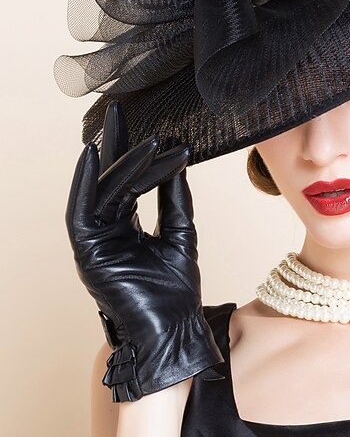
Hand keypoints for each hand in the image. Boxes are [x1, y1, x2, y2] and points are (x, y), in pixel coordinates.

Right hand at [66, 100, 224, 401]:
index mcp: (126, 226)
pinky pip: (81, 211)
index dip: (137, 153)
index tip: (153, 128)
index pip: (129, 181)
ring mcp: (95, 241)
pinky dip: (86, 183)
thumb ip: (175, 198)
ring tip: (120, 127)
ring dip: (113, 160)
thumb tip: (176, 161)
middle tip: (119, 108)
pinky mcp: (87, 252)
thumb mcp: (181, 232)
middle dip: (114, 144)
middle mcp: (107, 229)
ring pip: (102, 192)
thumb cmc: (177, 289)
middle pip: (109, 179)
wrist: (176, 327)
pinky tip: (93, 155)